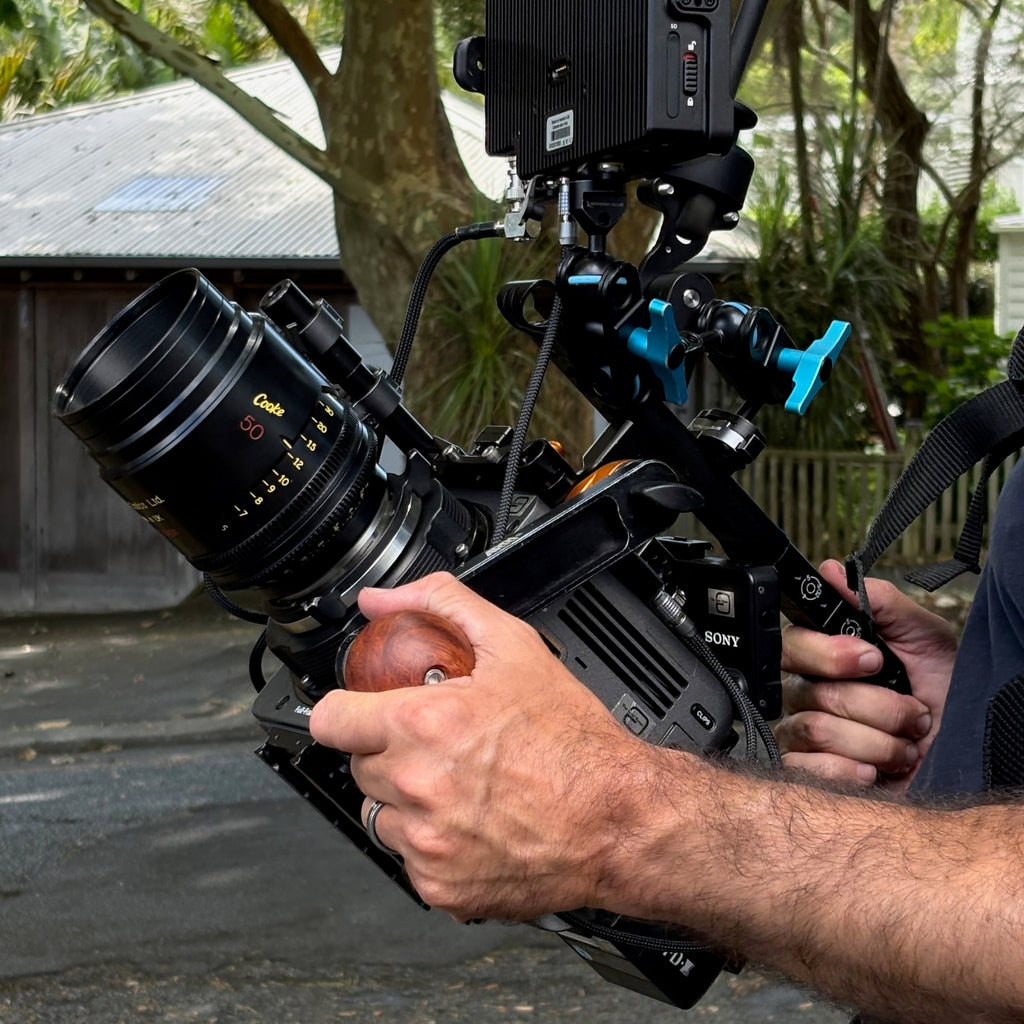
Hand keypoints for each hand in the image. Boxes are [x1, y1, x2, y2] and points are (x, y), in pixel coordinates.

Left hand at [308, 572, 644, 920]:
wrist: (616, 819)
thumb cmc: (573, 741)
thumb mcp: (513, 646)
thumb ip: (442, 606)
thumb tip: (384, 599)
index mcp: (422, 726)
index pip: (330, 719)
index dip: (345, 710)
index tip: (361, 713)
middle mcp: (415, 787)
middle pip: (360, 766)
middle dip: (391, 753)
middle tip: (439, 746)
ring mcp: (425, 844)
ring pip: (382, 815)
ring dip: (408, 801)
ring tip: (459, 787)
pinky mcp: (439, 887)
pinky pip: (410, 860)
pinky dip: (433, 844)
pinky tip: (473, 824)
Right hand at [775, 560, 957, 789]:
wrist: (963, 757)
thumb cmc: (946, 697)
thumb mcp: (924, 637)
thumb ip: (877, 600)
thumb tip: (831, 571)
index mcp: (824, 657)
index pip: (790, 643)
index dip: (828, 653)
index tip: (874, 659)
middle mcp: (806, 693)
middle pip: (805, 690)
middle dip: (870, 702)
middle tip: (909, 707)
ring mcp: (804, 736)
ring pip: (815, 729)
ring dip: (877, 740)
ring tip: (905, 743)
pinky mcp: (808, 776)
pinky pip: (807, 770)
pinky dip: (850, 770)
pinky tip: (875, 769)